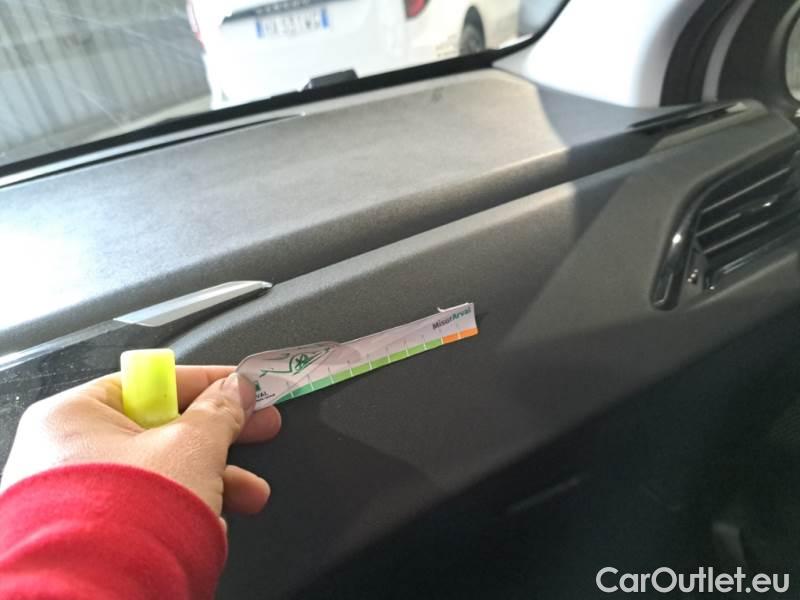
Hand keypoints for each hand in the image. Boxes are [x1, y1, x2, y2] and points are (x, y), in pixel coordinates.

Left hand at [0, 366, 280, 517]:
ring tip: (249, 494)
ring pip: (160, 472)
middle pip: (161, 428)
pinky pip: (148, 506)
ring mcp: (74, 495)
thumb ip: (221, 410)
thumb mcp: (193, 446)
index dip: (208, 383)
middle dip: (220, 438)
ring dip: (213, 480)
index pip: (153, 382)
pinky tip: (209, 522)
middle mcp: (64, 452)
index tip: (244, 387)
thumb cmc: (128, 519)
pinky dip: (184, 510)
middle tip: (260, 428)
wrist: (98, 598)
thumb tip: (238, 390)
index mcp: (75, 415)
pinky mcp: (91, 534)